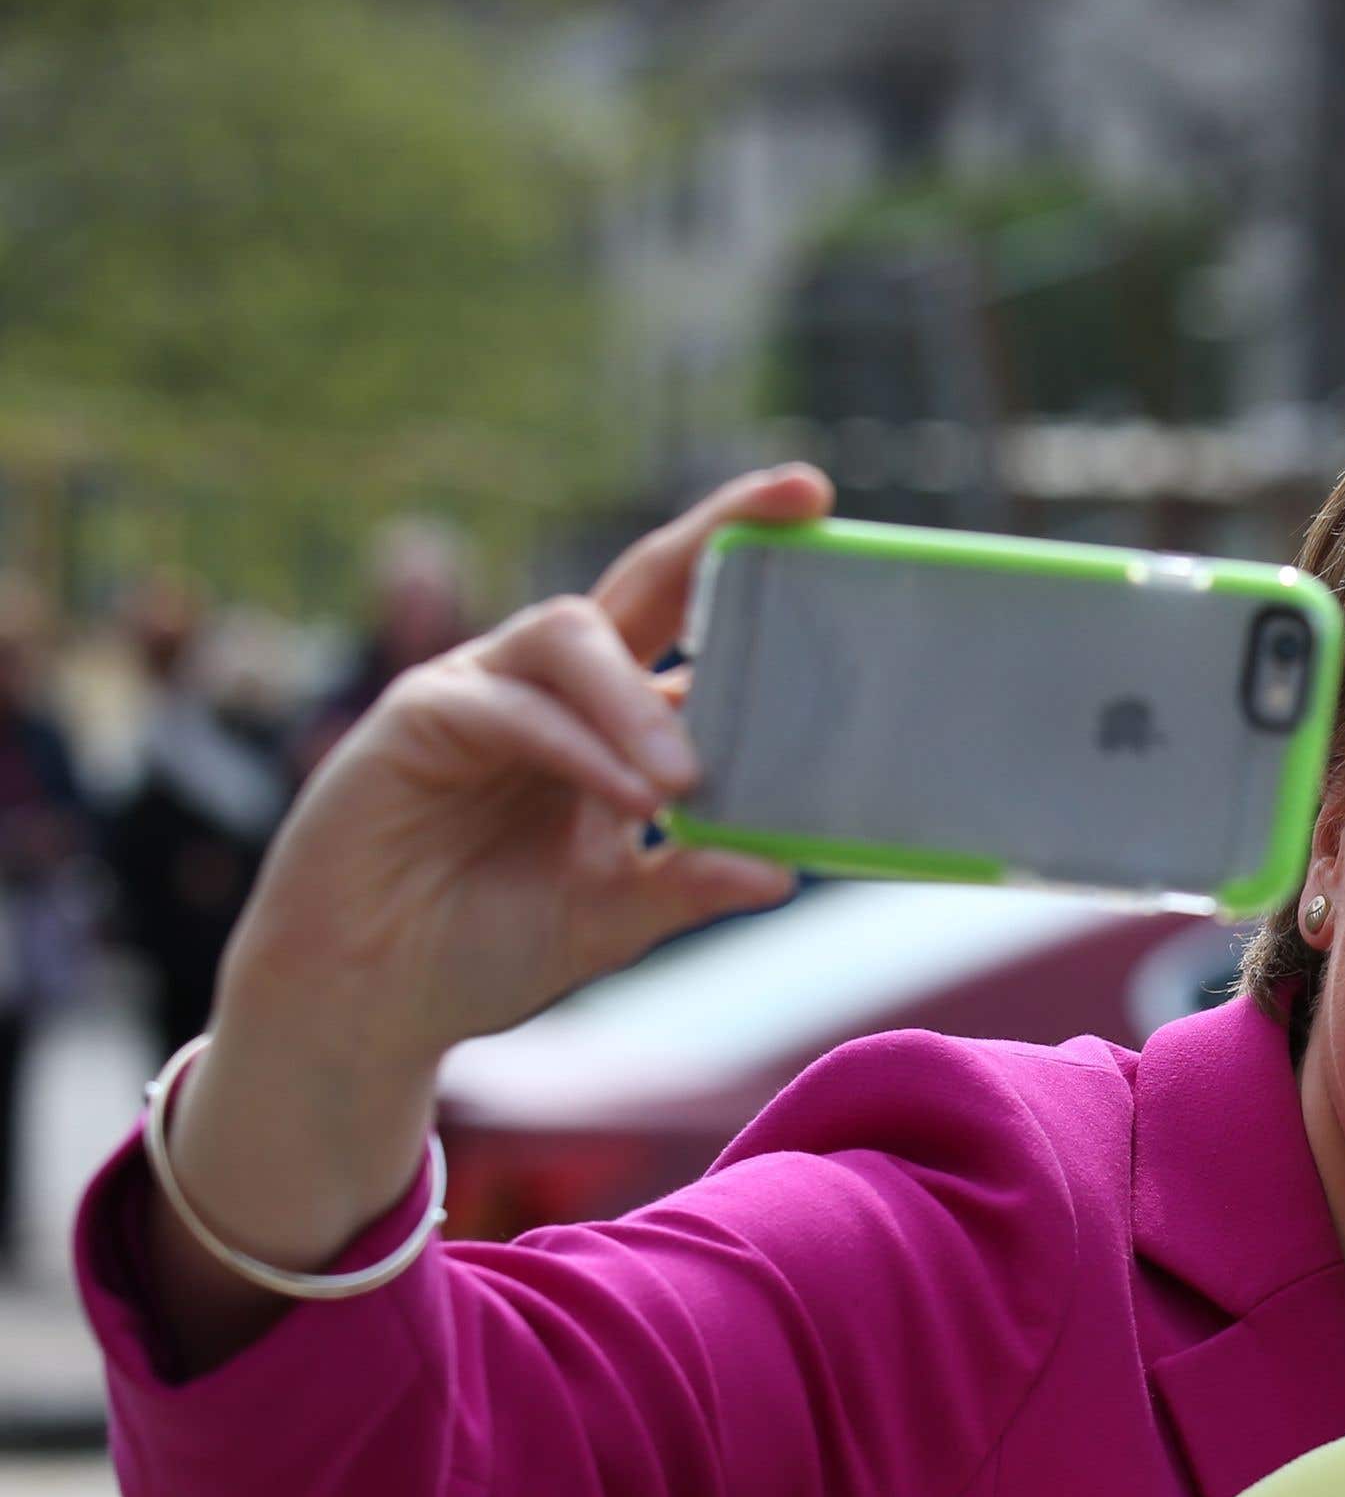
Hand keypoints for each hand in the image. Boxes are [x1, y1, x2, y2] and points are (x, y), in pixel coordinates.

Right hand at [144, 469, 823, 1362]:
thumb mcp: (613, 917)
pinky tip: (627, 797)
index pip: (691, 625)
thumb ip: (687, 884)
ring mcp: (484, 692)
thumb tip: (785, 871)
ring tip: (689, 780)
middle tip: (803, 497)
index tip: (823, 505)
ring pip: (571, 636)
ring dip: (638, 703)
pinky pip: (509, 710)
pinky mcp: (419, 719)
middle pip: (640, 582)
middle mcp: (553, 686)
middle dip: (716, 530)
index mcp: (611, 717)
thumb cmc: (487, 941)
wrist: (370, 998)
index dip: (750, 569)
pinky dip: (576, 748)